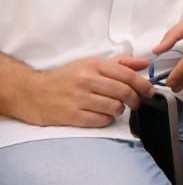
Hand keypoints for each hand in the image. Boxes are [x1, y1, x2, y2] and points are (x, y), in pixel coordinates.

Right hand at [10, 56, 152, 126]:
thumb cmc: (64, 78)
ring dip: (120, 111)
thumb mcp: (89, 64)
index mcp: (93, 65)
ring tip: (115, 109)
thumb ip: (119, 63)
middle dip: (135, 100)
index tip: (149, 91)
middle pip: (124, 92)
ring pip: (114, 108)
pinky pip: (101, 120)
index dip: (143, 85)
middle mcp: (86, 80)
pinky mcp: (71, 115)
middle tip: (135, 103)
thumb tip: (144, 64)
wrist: (32, 93)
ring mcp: (78, 99)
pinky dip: (107, 120)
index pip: (127, 75)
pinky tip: (103, 116)